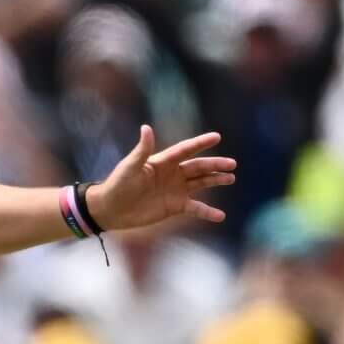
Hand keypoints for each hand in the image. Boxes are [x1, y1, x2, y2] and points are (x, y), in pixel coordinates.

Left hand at [89, 126, 236, 231]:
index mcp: (163, 161)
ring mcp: (176, 190)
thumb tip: (146, 128)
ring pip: (201, 183)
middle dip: (215, 165)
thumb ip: (142, 150)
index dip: (201, 143)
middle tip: (232, 164)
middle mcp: (173, 174)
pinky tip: (220, 216)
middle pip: (198, 167)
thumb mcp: (130, 167)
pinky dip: (207, 212)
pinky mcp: (175, 206)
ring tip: (231, 178)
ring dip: (216, 181)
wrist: (111, 209)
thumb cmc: (118, 185)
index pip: (186, 150)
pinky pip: (195, 208)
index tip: (216, 137)